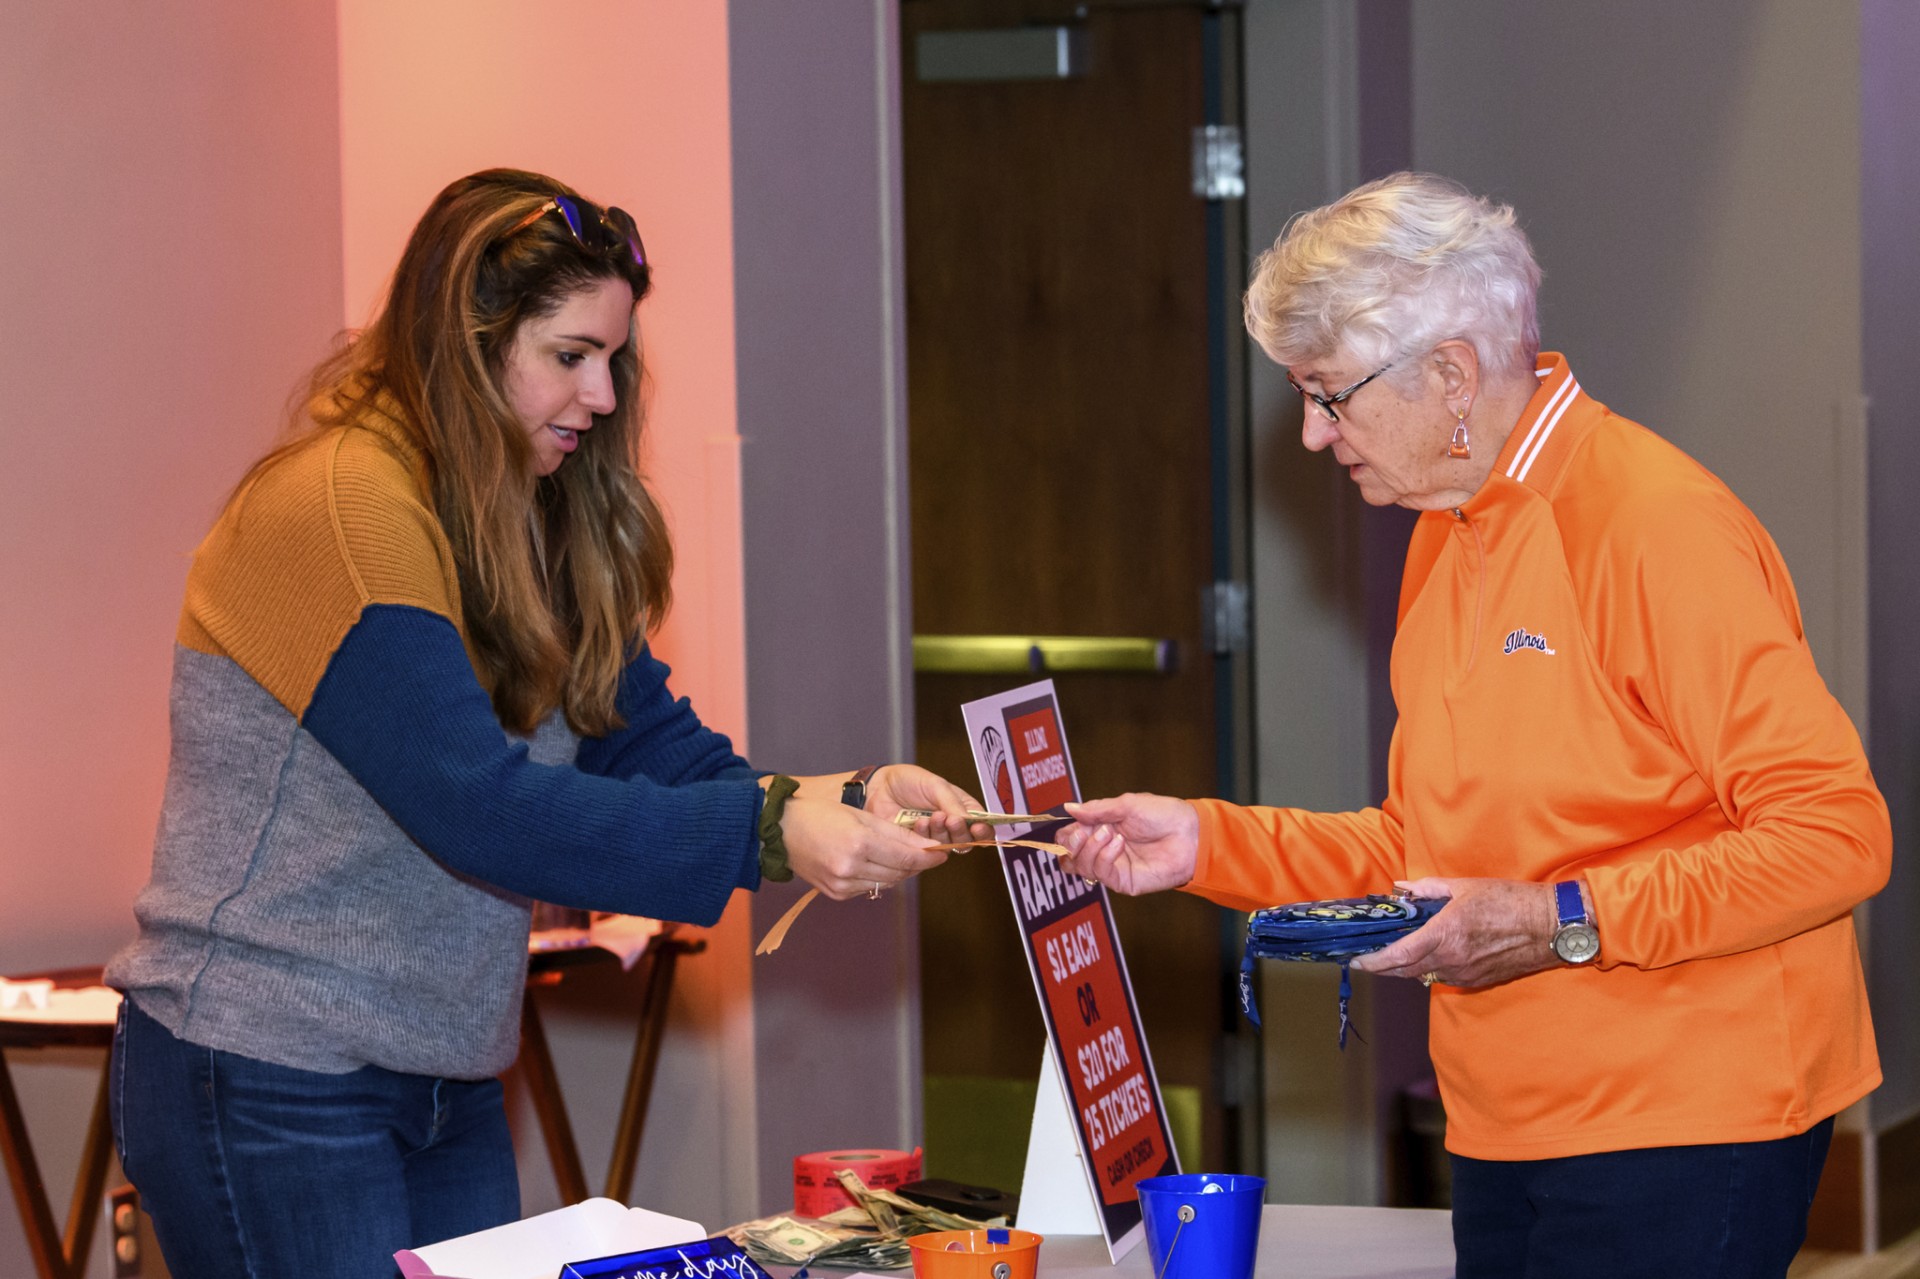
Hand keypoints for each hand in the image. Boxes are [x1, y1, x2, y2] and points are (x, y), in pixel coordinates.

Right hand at [779, 794, 949, 900]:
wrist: (779, 831)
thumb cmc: (818, 814)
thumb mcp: (860, 815)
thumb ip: (894, 833)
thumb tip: (926, 847)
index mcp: (858, 842)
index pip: (907, 857)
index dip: (929, 856)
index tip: (942, 852)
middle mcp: (850, 868)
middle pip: (900, 872)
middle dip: (916, 864)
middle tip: (928, 853)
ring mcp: (842, 884)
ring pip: (887, 883)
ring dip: (899, 871)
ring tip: (903, 856)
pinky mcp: (836, 894)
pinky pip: (869, 887)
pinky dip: (879, 877)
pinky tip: (877, 863)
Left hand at [865, 764, 993, 842]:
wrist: (878, 789)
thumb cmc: (906, 782)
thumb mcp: (935, 784)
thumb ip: (952, 801)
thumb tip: (969, 819)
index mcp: (960, 806)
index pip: (981, 822)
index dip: (984, 828)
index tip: (978, 826)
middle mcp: (950, 824)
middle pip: (968, 838)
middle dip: (961, 830)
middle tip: (951, 819)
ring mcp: (934, 837)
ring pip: (949, 846)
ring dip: (942, 832)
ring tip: (932, 817)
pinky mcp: (917, 847)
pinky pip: (929, 850)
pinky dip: (926, 837)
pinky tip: (918, 823)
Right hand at [1055, 793, 1198, 895]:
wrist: (1191, 834)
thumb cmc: (1164, 815)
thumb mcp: (1127, 804)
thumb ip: (1097, 809)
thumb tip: (1069, 807)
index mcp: (1101, 828)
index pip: (1070, 836)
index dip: (1066, 832)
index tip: (1073, 823)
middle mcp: (1103, 849)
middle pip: (1068, 856)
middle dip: (1070, 843)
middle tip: (1082, 832)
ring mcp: (1112, 867)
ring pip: (1081, 866)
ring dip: (1090, 847)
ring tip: (1110, 833)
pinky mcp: (1123, 881)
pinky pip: (1101, 873)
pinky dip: (1104, 856)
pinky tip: (1119, 843)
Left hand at [1348, 877, 1559, 988]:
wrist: (1550, 927)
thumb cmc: (1510, 901)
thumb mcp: (1465, 886)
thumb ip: (1428, 889)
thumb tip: (1402, 889)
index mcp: (1446, 934)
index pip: (1399, 955)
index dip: (1374, 961)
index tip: (1356, 960)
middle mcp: (1452, 959)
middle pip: (1405, 970)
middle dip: (1382, 966)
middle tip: (1366, 958)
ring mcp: (1465, 974)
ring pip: (1423, 975)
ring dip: (1405, 966)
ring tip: (1393, 952)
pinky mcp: (1476, 981)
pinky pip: (1443, 977)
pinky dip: (1428, 968)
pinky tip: (1426, 955)